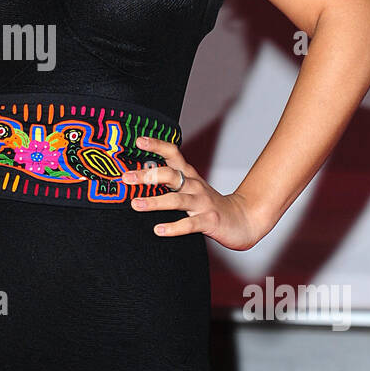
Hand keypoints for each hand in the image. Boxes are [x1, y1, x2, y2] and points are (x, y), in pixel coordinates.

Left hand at [122, 135, 265, 249]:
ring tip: (136, 204)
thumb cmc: (210, 205)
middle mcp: (194, 185)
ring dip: (155, 201)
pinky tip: (159, 230)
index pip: (172, 153)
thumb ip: (168, 181)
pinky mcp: (209, 221)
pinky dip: (174, 227)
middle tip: (127, 177)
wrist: (242, 220)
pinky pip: (189, 224)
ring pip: (177, 200)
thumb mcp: (190, 188)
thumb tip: (137, 177)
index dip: (156, 145)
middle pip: (170, 175)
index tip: (138, 140)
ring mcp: (202, 203)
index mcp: (189, 175)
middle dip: (148, 175)